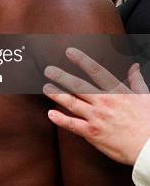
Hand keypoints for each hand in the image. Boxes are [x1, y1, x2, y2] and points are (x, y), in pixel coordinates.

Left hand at [43, 47, 149, 164]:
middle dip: (61, 76)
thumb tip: (134, 67)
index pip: (96, 71)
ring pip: (72, 103)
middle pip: (78, 86)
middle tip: (48, 70)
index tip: (69, 51)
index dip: (81, 60)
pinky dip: (60, 119)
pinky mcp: (92, 133)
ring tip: (46, 88)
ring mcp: (97, 118)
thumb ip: (136, 81)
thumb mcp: (146, 97)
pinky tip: (50, 114)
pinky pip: (72, 125)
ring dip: (57, 94)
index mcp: (117, 92)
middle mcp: (104, 103)